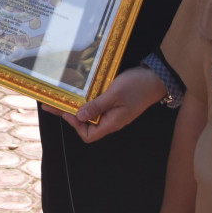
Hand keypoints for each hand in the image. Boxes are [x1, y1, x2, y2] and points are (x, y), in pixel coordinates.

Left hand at [42, 65, 167, 142]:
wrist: (156, 77)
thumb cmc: (137, 86)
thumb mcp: (115, 94)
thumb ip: (97, 106)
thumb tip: (79, 117)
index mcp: (112, 123)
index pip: (89, 135)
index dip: (76, 126)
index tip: (67, 111)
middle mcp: (111, 120)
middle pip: (87, 125)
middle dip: (70, 115)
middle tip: (54, 103)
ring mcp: (113, 111)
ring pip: (91, 114)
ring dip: (77, 107)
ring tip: (62, 98)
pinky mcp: (114, 102)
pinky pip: (97, 105)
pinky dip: (86, 100)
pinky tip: (79, 93)